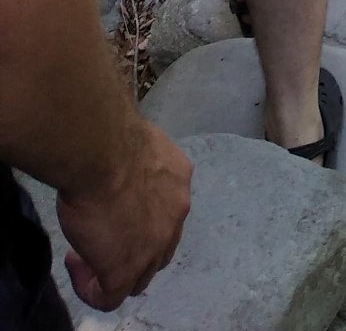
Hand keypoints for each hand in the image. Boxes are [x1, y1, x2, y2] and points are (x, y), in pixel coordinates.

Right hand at [57, 121, 191, 310]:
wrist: (101, 152)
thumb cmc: (110, 140)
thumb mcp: (135, 146)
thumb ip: (137, 164)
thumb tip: (120, 166)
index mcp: (178, 180)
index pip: (167, 212)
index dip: (140, 218)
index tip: (109, 206)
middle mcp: (176, 213)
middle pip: (160, 249)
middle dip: (133, 249)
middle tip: (101, 237)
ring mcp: (154, 245)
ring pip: (140, 277)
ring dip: (113, 270)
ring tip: (85, 254)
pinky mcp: (126, 269)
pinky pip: (111, 297)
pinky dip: (91, 289)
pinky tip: (76, 266)